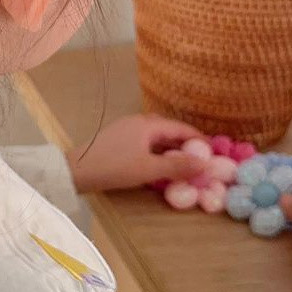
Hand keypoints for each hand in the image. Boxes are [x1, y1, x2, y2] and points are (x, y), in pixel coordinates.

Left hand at [67, 114, 209, 192]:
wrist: (76, 170)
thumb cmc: (114, 167)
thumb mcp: (149, 169)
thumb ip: (178, 166)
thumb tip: (206, 163)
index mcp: (148, 124)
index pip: (182, 128)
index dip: (200, 140)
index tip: (215, 153)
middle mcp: (139, 122)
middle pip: (170, 131)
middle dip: (187, 146)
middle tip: (203, 162)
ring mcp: (128, 130)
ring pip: (158, 139)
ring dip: (173, 151)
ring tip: (186, 166)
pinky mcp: (120, 140)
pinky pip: (147, 144)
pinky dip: (159, 153)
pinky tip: (162, 167)